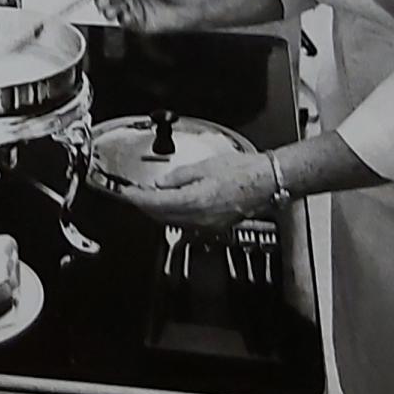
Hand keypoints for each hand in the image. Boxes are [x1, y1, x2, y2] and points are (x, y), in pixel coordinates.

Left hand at [116, 152, 275, 230]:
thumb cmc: (243, 172)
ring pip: (173, 222)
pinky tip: (171, 205)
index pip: (156, 204)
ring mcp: (207, 226)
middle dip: (144, 207)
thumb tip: (162, 184)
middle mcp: (200, 219)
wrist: (266, 182)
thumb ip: (179, 177)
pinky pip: (186, 224)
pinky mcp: (214, 227)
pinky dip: (173, 215)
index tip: (126, 193)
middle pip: (162, 217)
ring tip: (147, 198)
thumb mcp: (205, 166)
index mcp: (195, 201)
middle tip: (132, 195)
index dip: (137, 199)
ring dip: (158, 212)